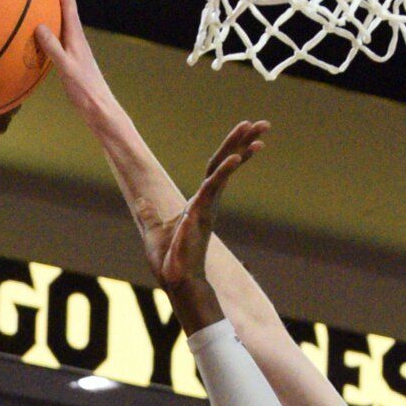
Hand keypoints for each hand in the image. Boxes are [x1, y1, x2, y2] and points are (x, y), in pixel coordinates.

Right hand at [34, 0, 114, 116]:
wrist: (100, 109)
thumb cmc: (86, 90)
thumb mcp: (67, 68)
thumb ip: (54, 48)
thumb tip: (39, 25)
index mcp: (76, 35)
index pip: (67, 1)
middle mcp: (76, 37)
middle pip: (64, 5)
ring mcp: (73, 47)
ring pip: (59, 20)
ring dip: (48, 6)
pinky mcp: (70, 58)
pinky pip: (54, 36)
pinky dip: (44, 28)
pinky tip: (32, 33)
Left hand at [134, 120, 269, 289]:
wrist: (176, 282)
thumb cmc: (170, 261)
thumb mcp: (154, 232)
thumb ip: (150, 215)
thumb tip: (142, 202)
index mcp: (199, 202)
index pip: (216, 169)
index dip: (231, 149)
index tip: (247, 133)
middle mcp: (207, 202)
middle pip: (225, 164)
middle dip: (243, 142)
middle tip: (263, 124)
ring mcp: (206, 207)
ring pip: (222, 172)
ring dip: (238, 150)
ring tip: (256, 134)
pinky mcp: (200, 215)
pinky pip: (212, 189)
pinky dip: (223, 173)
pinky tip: (234, 159)